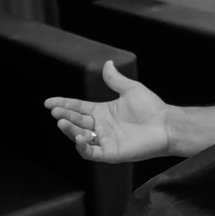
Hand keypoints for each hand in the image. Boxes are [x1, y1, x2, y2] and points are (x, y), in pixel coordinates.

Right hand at [44, 60, 170, 163]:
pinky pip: (91, 152)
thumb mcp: (131, 89)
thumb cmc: (151, 107)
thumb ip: (115, 80)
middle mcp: (100, 126)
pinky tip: (79, 138)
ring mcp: (104, 140)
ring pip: (79, 137)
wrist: (166, 124)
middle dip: (64, 117)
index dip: (63, 104)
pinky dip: (83, 147)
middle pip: (76, 122)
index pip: (78, 108)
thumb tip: (107, 63)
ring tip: (62, 123)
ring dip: (70, 131)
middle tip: (56, 112)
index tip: (48, 102)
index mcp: (102, 111)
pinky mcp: (110, 152)